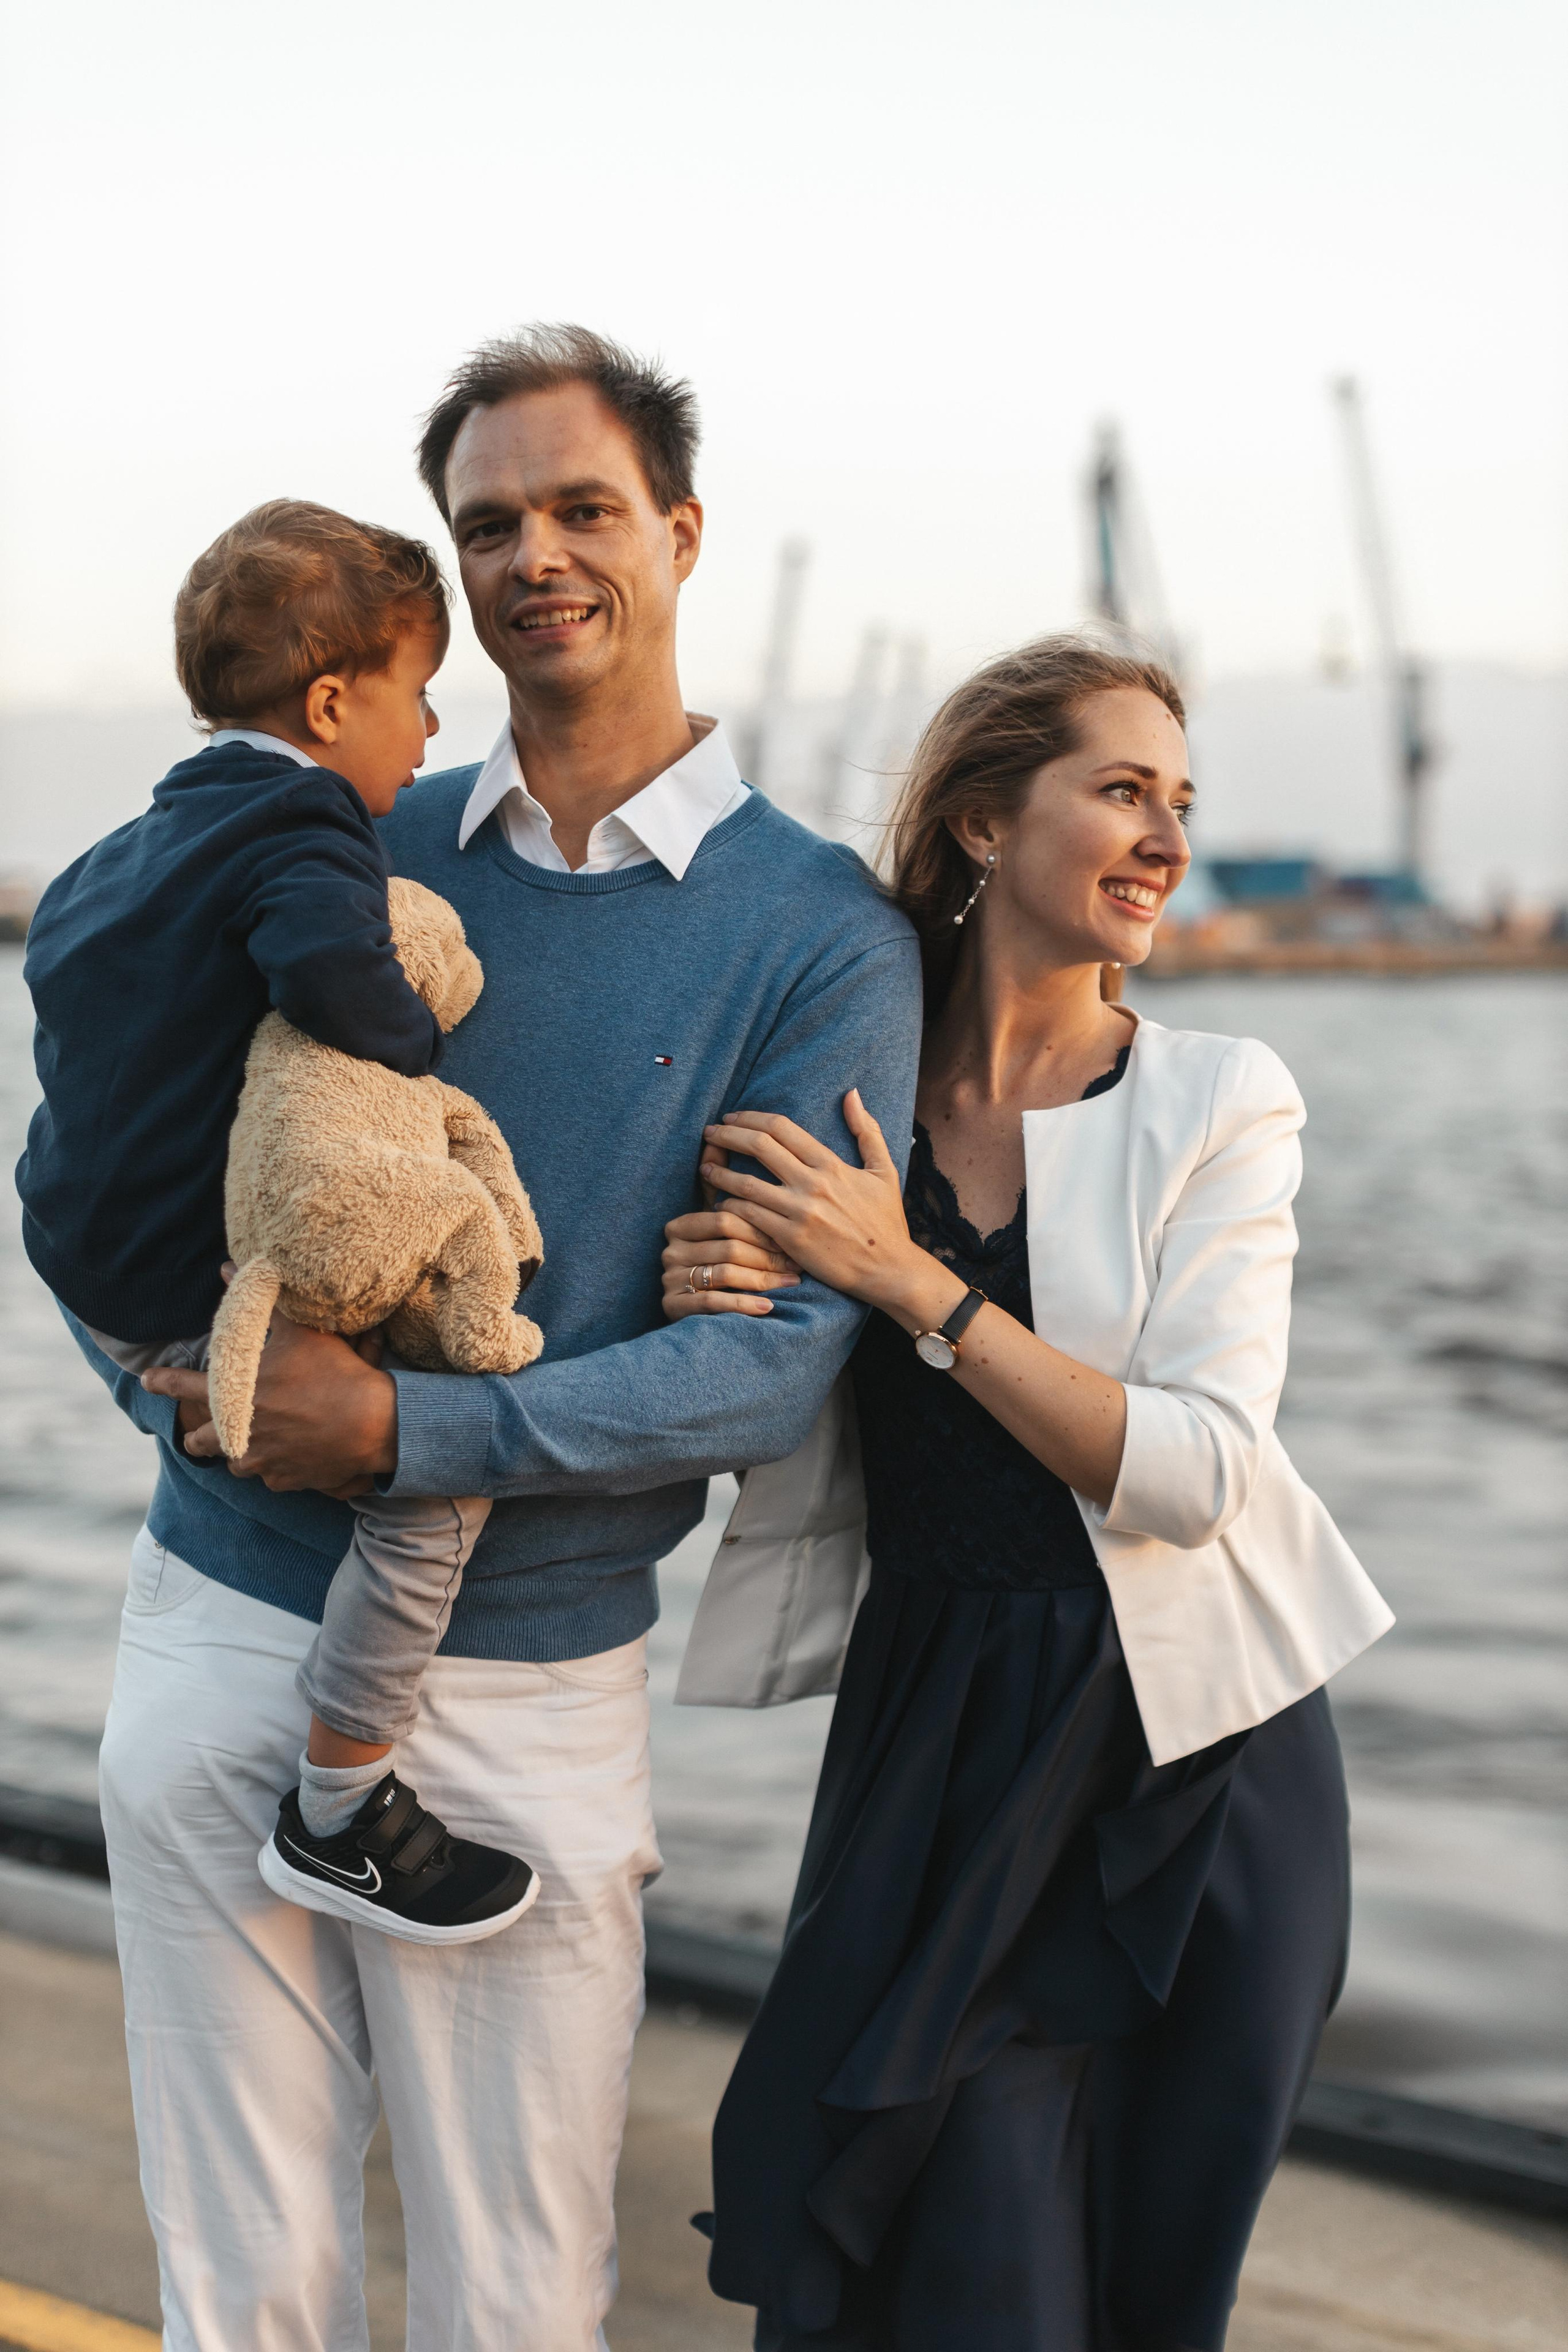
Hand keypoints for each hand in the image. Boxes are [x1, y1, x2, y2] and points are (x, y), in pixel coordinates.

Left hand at [146, 1312, 396, 1496]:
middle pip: (200, 1442)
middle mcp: (240, 1433)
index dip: (162, 1382)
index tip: (147, 1380)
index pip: (184, 1387)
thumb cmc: (334, 1373)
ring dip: (240, 1451)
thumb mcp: (299, 1330)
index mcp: (235, 1396)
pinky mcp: (285, 1481)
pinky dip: (276, 1467)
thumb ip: (260, 1303)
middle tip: (199, 1432)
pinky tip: (291, 1453)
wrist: (372, 1423)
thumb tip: (228, 1268)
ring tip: (254, 1440)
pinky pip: (270, 1477)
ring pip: (237, 1463)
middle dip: (198, 1436)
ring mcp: (262, 1462)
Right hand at [661, 1210, 801, 1319]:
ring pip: (725, 1273)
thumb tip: (782, 1209)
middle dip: (767, 1256)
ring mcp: (670, 1278)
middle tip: (796, 1265)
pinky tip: (768, 1306)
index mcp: (680, 1226)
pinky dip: (744, 1303)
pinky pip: (713, 1301)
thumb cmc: (719, 1271)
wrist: (692, 1322)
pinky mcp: (672, 1305)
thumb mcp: (723, 1244)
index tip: (790, 1240)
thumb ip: (739, 1224)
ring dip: (762, 1279)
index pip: (725, 1219)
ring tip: (790, 1282)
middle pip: (728, 1247)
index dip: (760, 1229)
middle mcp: (672, 1250)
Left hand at [698, 1090, 940, 1317]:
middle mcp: (813, 1184)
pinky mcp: (790, 1240)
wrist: (889, 1269)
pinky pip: (749, 1217)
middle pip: (759, 1146)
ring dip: (720, 1171)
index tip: (732, 1117)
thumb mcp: (884, 1171)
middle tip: (710, 1132)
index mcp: (831, 1164)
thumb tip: (852, 1094)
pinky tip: (721, 1204)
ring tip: (705, 1166)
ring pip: (746, 1184)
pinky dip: (731, 1207)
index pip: (781, 1128)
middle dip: (728, 1134)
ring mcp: (799, 1213)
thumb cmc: (886, 1222)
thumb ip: (867, 1130)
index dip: (750, 1117)